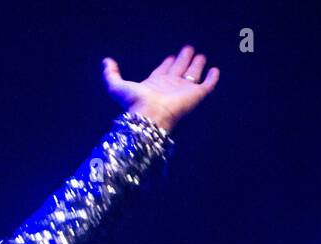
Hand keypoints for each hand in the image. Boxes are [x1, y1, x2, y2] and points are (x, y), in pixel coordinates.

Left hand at [102, 45, 219, 131]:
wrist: (150, 116)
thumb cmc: (134, 103)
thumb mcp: (117, 87)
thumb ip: (110, 74)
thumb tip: (105, 61)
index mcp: (154, 84)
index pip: (162, 71)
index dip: (166, 64)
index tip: (170, 56)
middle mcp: (170, 86)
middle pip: (178, 71)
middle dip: (183, 60)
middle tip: (188, 49)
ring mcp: (184, 91)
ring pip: (192, 76)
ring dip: (197, 66)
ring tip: (200, 56)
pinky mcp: (196, 95)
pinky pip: (207, 85)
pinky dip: (212, 78)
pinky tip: (214, 70)